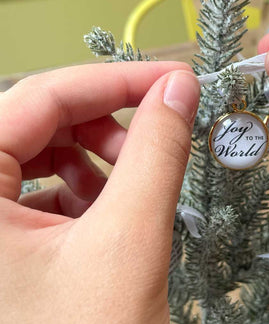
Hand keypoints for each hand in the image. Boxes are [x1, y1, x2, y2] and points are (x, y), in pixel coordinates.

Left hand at [0, 62, 198, 323]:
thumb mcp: (128, 243)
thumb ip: (158, 152)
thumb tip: (179, 89)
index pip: (41, 95)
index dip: (117, 80)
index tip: (174, 79)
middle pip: (36, 121)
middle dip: (106, 122)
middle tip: (158, 138)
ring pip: (36, 153)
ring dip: (94, 156)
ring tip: (132, 185)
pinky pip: (33, 190)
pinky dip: (80, 189)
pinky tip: (106, 214)